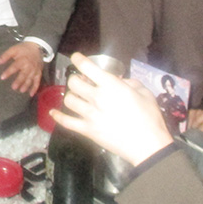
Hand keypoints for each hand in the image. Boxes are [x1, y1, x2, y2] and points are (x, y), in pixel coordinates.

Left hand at [0, 42, 42, 95]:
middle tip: (13, 87)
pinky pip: (37, 81)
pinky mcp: (38, 73)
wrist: (36, 47)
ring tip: (21, 91)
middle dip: (19, 81)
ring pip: (30, 79)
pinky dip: (35, 88)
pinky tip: (31, 94)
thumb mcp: (13, 49)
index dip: (8, 72)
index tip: (2, 77)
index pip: (14, 67)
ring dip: (26, 85)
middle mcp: (29, 66)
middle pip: (23, 74)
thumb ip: (5, 56)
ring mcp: (34, 70)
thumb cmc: (23, 49)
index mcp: (22, 60)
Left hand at [51, 52, 173, 165]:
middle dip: (76, 80)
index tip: (76, 57)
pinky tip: (53, 112)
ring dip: (72, 96)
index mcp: (111, 85)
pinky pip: (66, 122)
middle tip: (81, 82)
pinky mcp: (87, 130)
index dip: (79, 60)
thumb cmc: (150, 117)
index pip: (88, 68)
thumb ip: (130, 83)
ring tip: (77, 97)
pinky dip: (58, 116)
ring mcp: (89, 114)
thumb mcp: (145, 93)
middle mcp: (96, 97)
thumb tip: (120, 81)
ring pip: (69, 100)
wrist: (148, 145)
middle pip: (74, 83)